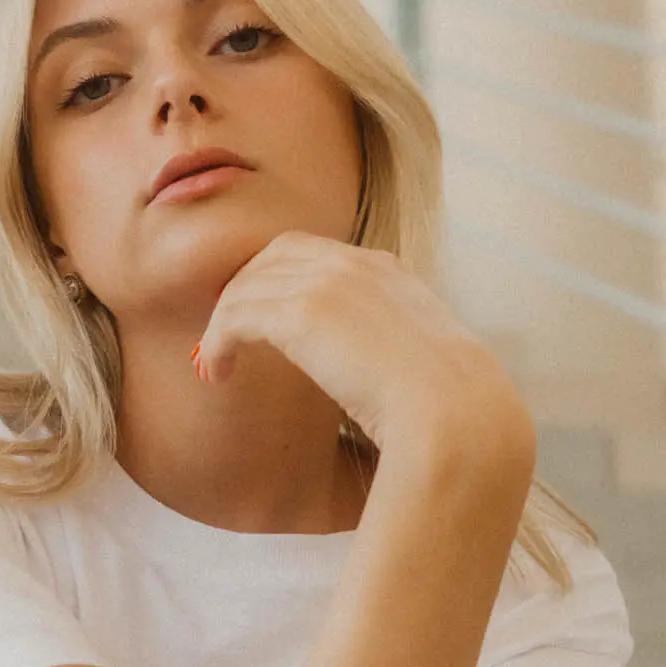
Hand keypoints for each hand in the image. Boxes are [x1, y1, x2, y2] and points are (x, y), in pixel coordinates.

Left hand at [191, 230, 534, 464]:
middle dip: (243, 288)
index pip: (314, 253)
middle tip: (224, 331)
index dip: (277, 278)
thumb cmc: (445, 408)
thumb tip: (376, 381)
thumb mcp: (421, 363)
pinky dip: (216, 341)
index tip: (260, 314)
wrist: (452, 412)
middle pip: (274, 255)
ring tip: (213, 363)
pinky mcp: (301, 314)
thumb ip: (391, 352)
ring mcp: (328, 284)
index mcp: (386, 272)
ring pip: (248, 285)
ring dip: (223, 322)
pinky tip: (216, 372)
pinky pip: (235, 316)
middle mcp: (355, 265)